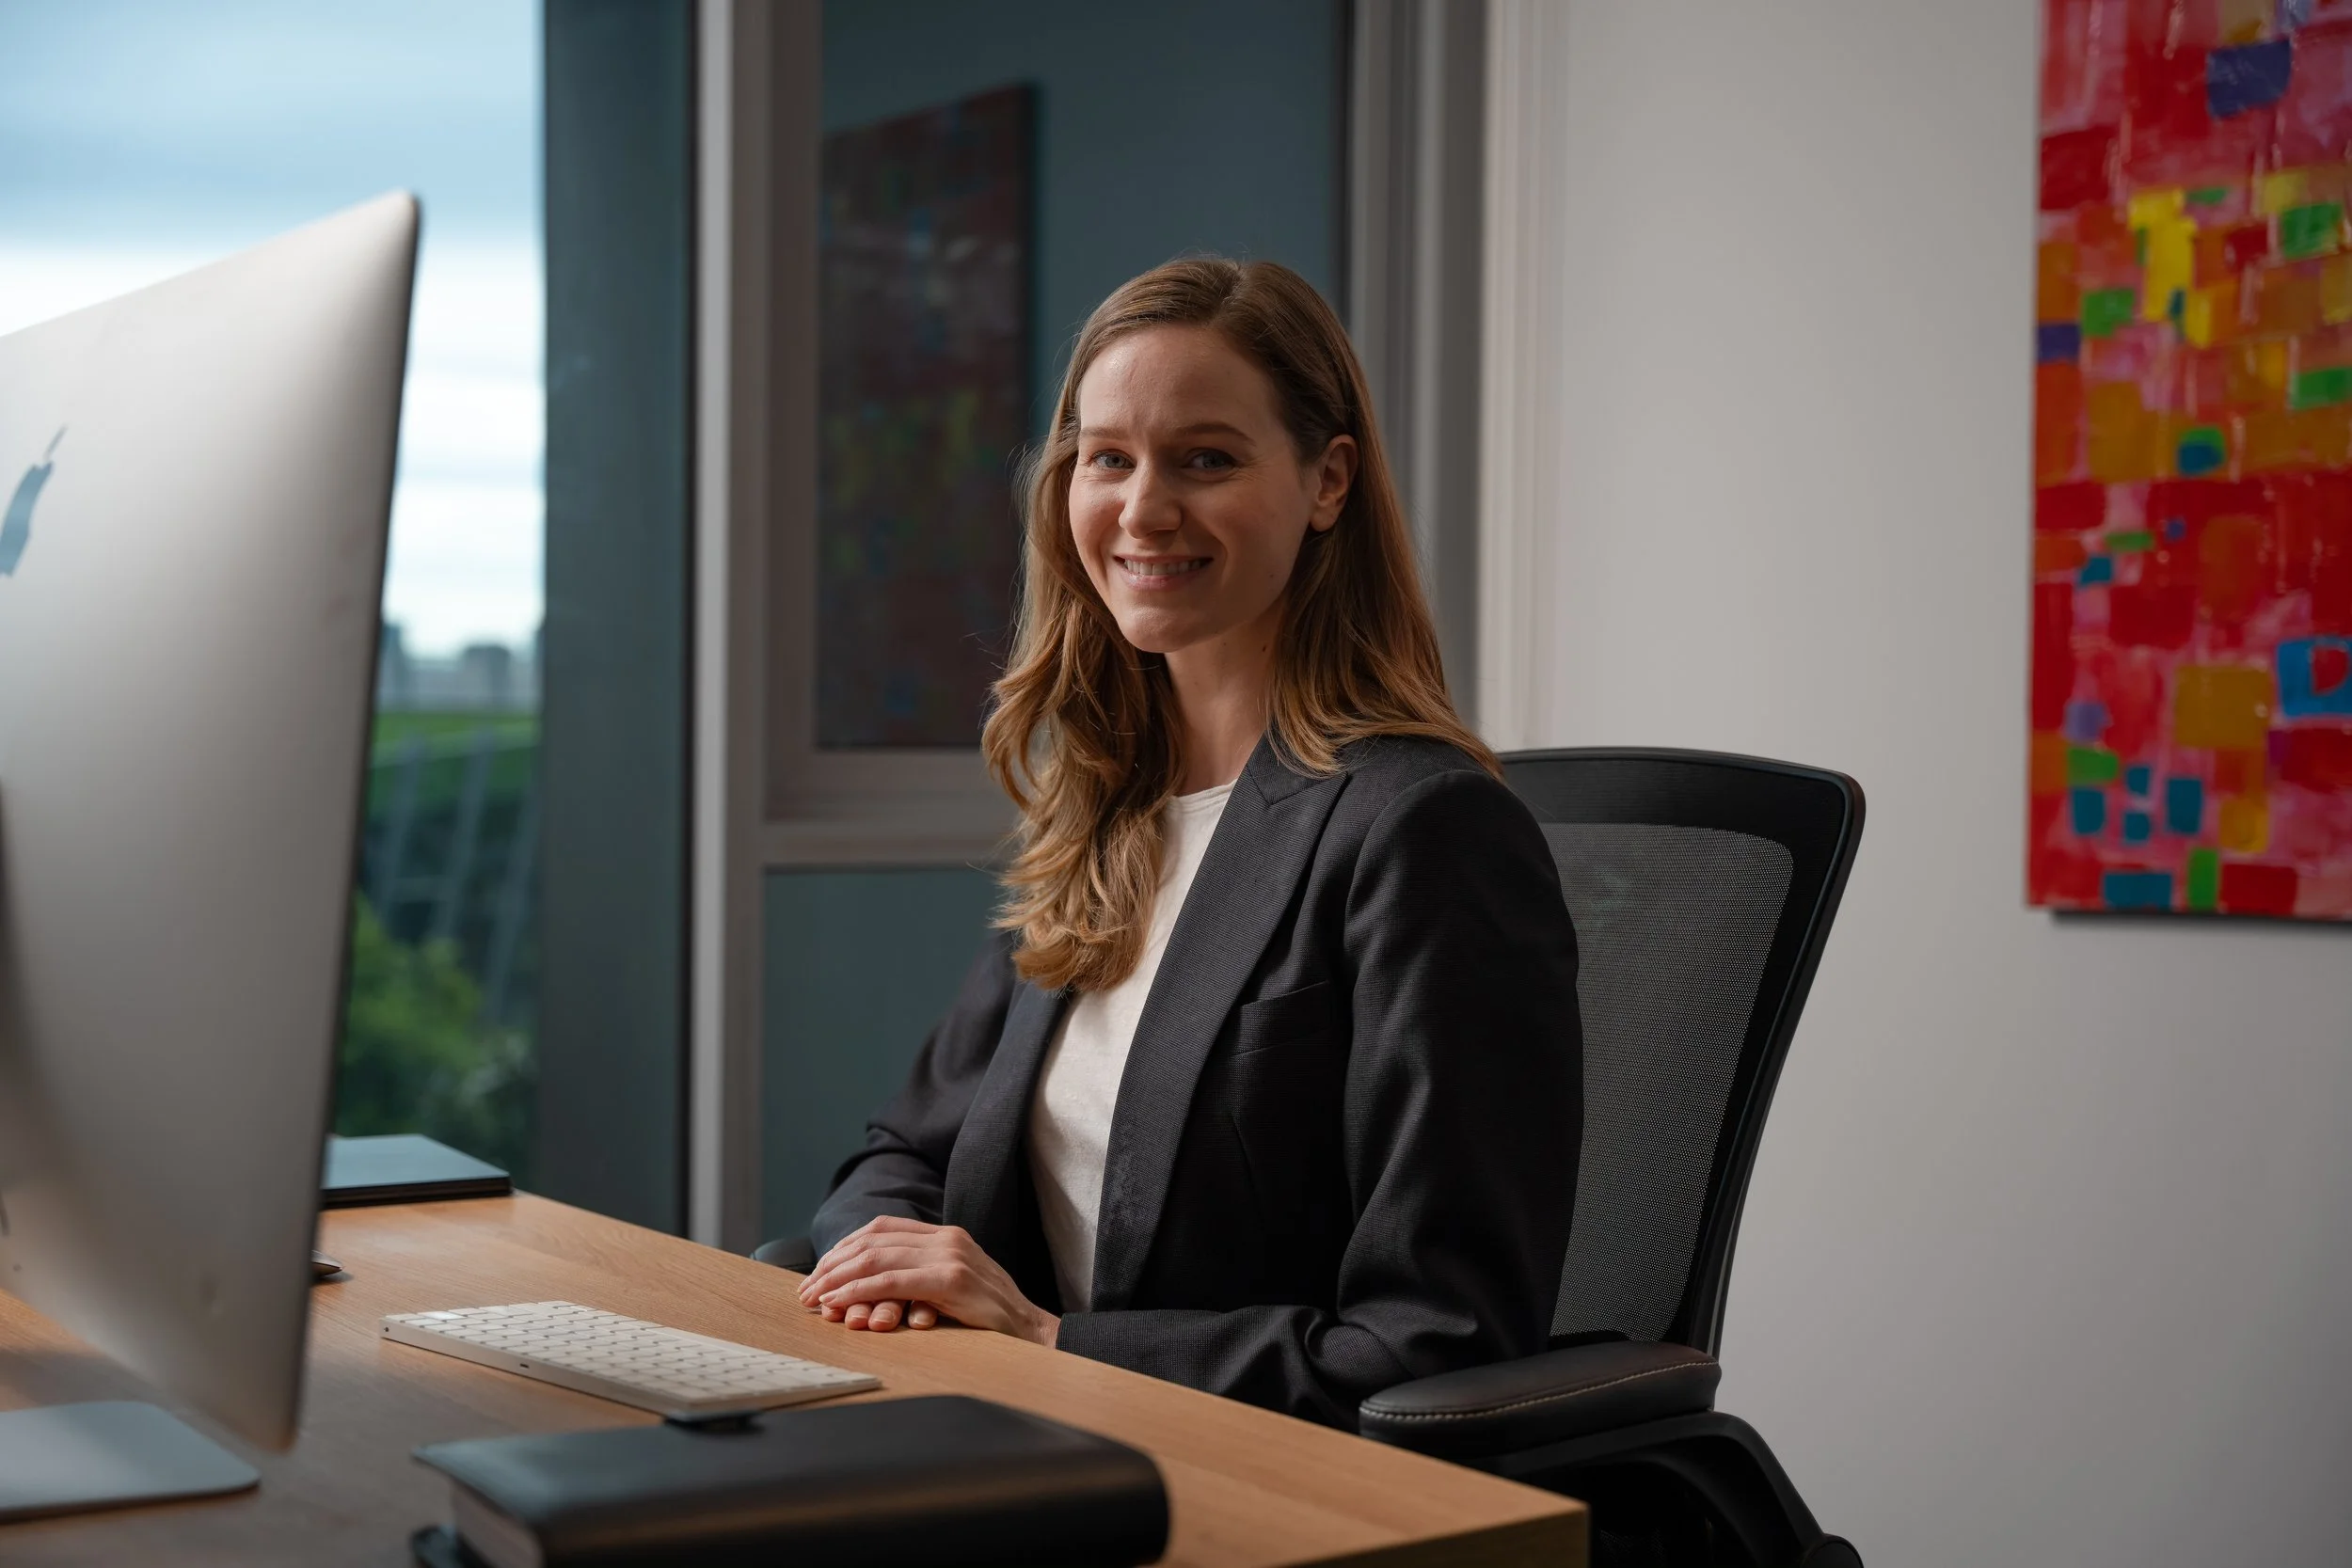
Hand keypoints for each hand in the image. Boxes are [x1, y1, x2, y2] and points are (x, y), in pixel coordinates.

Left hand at [796, 1216, 1058, 1346]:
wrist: (1033, 1330)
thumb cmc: (991, 1317)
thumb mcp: (954, 1285)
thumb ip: (922, 1275)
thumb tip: (873, 1284)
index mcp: (945, 1234)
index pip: (882, 1228)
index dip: (845, 1246)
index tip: (821, 1269)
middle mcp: (945, 1237)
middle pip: (872, 1241)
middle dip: (832, 1265)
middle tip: (806, 1288)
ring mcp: (949, 1256)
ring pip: (876, 1258)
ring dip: (837, 1279)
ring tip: (814, 1297)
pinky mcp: (950, 1280)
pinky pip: (891, 1281)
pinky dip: (858, 1291)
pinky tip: (839, 1303)